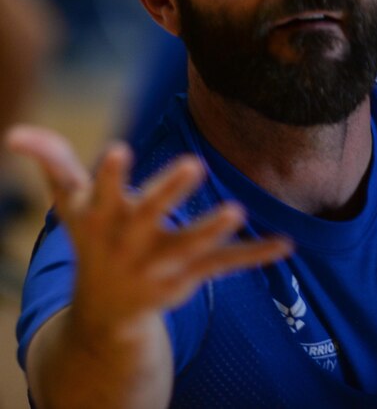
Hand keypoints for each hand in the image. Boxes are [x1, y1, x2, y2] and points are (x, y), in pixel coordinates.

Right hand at [6, 125, 292, 331]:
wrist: (107, 309)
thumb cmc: (90, 238)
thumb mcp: (68, 202)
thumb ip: (50, 161)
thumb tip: (13, 133)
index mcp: (102, 218)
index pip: (101, 193)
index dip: (109, 176)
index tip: (118, 150)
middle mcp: (131, 242)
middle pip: (150, 216)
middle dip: (169, 193)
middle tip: (193, 165)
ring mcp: (161, 263)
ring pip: (190, 245)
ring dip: (212, 230)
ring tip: (237, 210)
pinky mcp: (190, 276)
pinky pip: (225, 266)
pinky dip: (254, 255)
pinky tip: (284, 243)